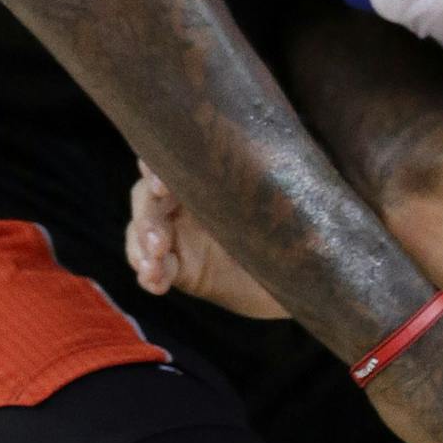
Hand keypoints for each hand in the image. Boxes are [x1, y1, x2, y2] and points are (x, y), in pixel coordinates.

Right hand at [125, 164, 289, 319]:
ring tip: (154, 265)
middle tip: (160, 241)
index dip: (156, 169)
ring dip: (140, 247)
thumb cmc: (295, 228)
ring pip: (140, 232)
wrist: (301, 275)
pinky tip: (155, 283)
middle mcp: (188, 200)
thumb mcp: (287, 203)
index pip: (171, 162)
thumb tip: (281, 160)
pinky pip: (151, 267)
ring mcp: (179, 234)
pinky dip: (149, 274)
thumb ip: (274, 183)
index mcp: (208, 175)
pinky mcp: (178, 268)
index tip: (163, 185)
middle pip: (147, 198)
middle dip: (147, 217)